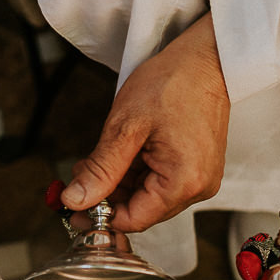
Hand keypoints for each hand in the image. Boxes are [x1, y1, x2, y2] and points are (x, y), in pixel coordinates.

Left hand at [61, 13, 229, 232]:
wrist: (206, 59)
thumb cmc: (173, 83)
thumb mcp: (125, 127)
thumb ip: (101, 169)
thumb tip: (75, 200)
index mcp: (183, 182)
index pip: (134, 219)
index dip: (100, 214)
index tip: (73, 203)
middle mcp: (197, 188)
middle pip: (142, 210)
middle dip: (108, 195)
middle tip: (81, 173)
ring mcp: (200, 178)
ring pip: (149, 197)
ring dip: (120, 183)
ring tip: (99, 157)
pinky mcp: (198, 168)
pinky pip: (161, 183)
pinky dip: (137, 173)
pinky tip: (122, 154)